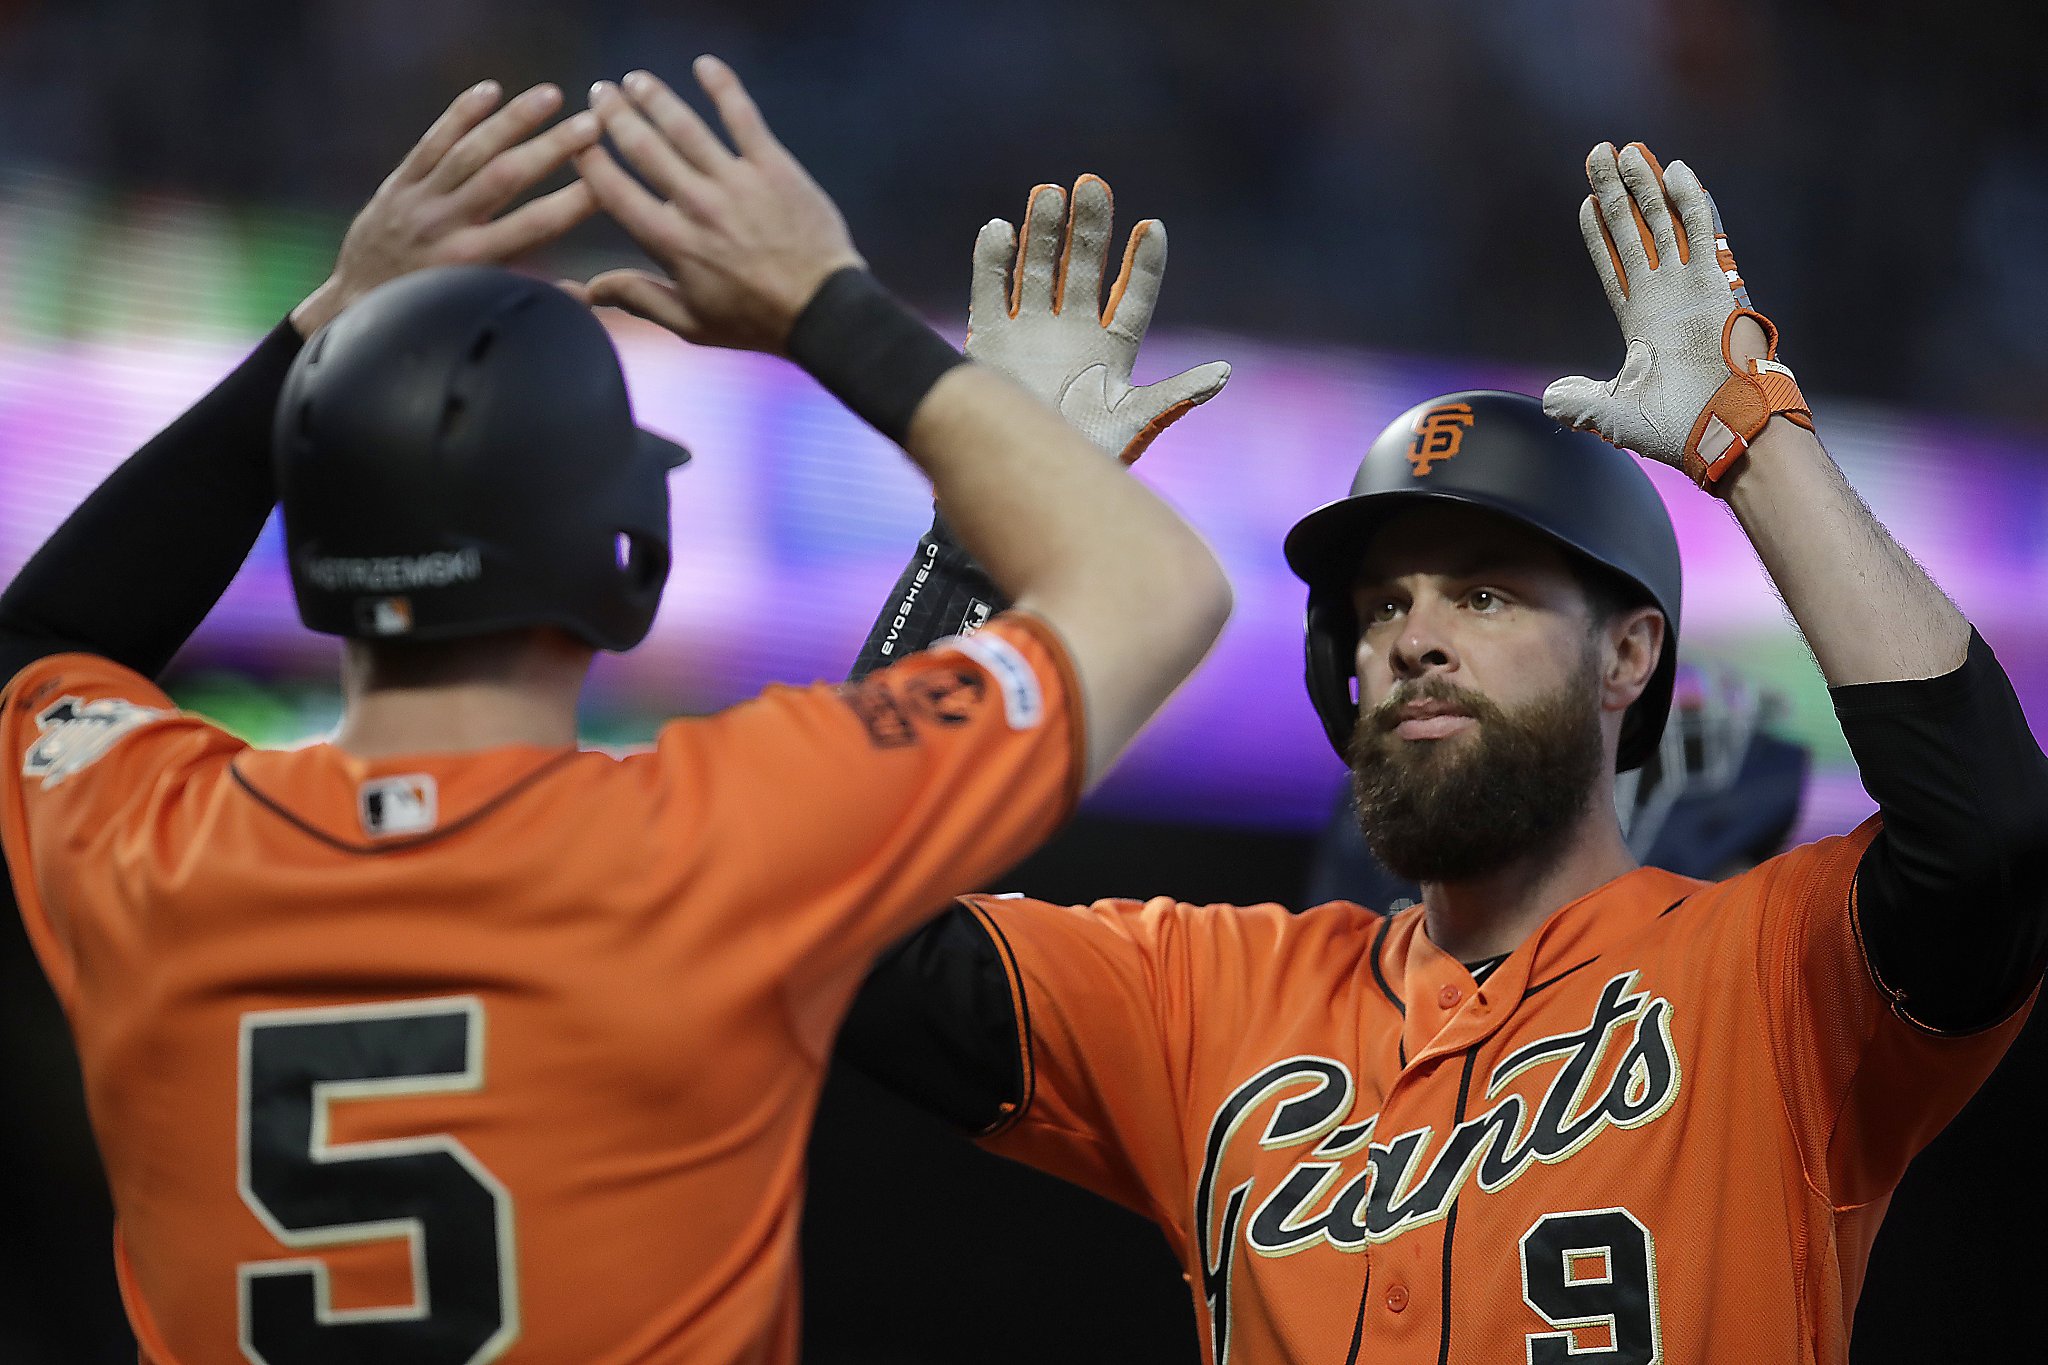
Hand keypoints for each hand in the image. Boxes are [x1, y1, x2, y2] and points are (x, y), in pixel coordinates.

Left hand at [291, 82, 601, 336]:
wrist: (353, 305)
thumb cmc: (429, 314)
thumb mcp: (478, 310)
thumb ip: (532, 298)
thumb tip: (589, 296)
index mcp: (473, 264)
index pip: (534, 227)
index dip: (574, 203)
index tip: (608, 183)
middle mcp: (446, 227)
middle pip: (506, 177)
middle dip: (552, 149)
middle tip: (591, 126)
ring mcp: (419, 201)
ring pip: (471, 151)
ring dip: (514, 120)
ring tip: (552, 95)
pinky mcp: (398, 185)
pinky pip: (432, 142)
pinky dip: (461, 115)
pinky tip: (490, 90)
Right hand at [572, 57, 864, 352]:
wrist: (822, 310)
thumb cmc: (755, 321)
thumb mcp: (691, 323)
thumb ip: (639, 298)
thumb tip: (589, 290)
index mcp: (672, 243)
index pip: (615, 192)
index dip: (591, 162)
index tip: (578, 141)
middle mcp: (697, 206)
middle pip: (644, 149)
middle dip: (616, 116)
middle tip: (601, 93)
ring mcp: (736, 182)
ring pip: (685, 128)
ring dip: (656, 98)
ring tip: (636, 79)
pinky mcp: (773, 167)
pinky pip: (743, 118)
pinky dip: (723, 87)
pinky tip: (705, 65)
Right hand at [965, 176, 1228, 463]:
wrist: (1021, 478)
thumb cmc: (1084, 455)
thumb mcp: (1134, 424)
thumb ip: (1174, 396)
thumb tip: (1223, 373)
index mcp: (1113, 348)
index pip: (1133, 294)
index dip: (1143, 262)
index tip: (1151, 228)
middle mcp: (1074, 331)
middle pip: (1084, 267)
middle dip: (1089, 228)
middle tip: (1092, 185)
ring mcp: (1031, 331)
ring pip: (1038, 268)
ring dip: (1043, 232)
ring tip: (1049, 194)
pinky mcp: (989, 339)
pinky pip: (991, 291)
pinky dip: (992, 262)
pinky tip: (999, 230)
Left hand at [1543, 142, 1807, 488]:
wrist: (1723, 430)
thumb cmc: (1676, 428)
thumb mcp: (1613, 414)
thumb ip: (1580, 402)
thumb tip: (1548, 400)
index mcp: (1640, 322)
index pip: (1615, 266)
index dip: (1601, 234)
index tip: (1586, 202)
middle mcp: (1664, 297)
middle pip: (1634, 231)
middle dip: (1616, 193)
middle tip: (1599, 152)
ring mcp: (1690, 287)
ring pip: (1664, 223)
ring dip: (1646, 187)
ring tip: (1628, 149)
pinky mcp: (1718, 283)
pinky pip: (1702, 232)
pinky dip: (1689, 202)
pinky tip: (1675, 171)